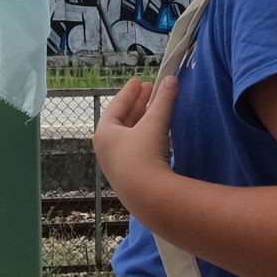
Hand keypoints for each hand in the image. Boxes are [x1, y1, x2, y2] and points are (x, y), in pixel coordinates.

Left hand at [94, 75, 177, 210]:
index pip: (116, 106)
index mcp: (105, 133)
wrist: (149, 197)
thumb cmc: (145, 155)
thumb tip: (171, 79)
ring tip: (157, 109)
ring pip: (131, 136)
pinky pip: (137, 150)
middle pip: (123, 121)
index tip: (138, 81)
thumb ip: (163, 100)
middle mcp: (107, 149)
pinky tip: (160, 135)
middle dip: (138, 105)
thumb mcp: (155, 123)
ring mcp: (117, 165)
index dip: (129, 92)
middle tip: (150, 90)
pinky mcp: (130, 177)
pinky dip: (147, 138)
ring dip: (144, 121)